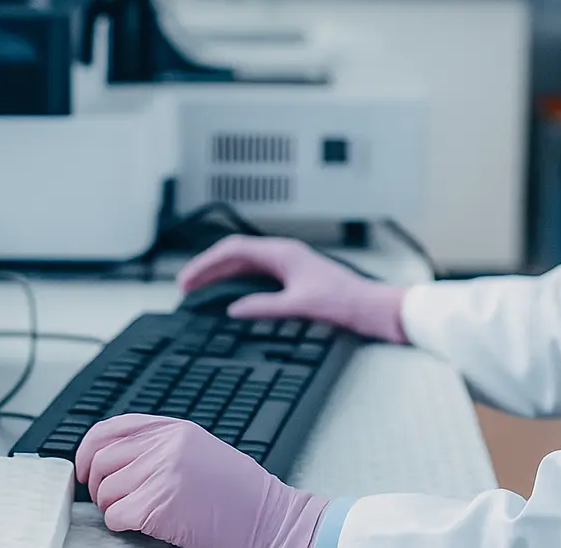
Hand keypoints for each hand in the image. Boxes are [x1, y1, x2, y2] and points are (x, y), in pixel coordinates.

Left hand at [76, 415, 328, 547]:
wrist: (272, 519)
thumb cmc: (240, 495)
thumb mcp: (199, 451)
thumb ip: (160, 446)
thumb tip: (113, 459)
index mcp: (175, 428)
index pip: (110, 428)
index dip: (87, 449)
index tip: (84, 468)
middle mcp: (166, 445)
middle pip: (102, 459)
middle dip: (98, 485)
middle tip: (110, 500)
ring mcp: (163, 473)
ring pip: (106, 490)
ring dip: (113, 507)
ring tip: (137, 514)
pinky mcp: (160, 505)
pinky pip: (117, 515)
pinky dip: (121, 524)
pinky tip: (142, 526)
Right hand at [177, 235, 409, 342]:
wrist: (376, 309)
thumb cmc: (347, 302)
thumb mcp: (301, 306)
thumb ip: (264, 306)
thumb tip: (233, 309)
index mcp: (283, 252)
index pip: (234, 250)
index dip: (206, 263)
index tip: (186, 279)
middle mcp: (284, 254)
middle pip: (236, 255)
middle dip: (208, 268)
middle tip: (184, 286)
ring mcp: (290, 265)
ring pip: (245, 265)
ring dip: (221, 275)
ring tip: (199, 289)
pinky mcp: (295, 279)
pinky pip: (257, 276)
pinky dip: (238, 283)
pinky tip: (229, 296)